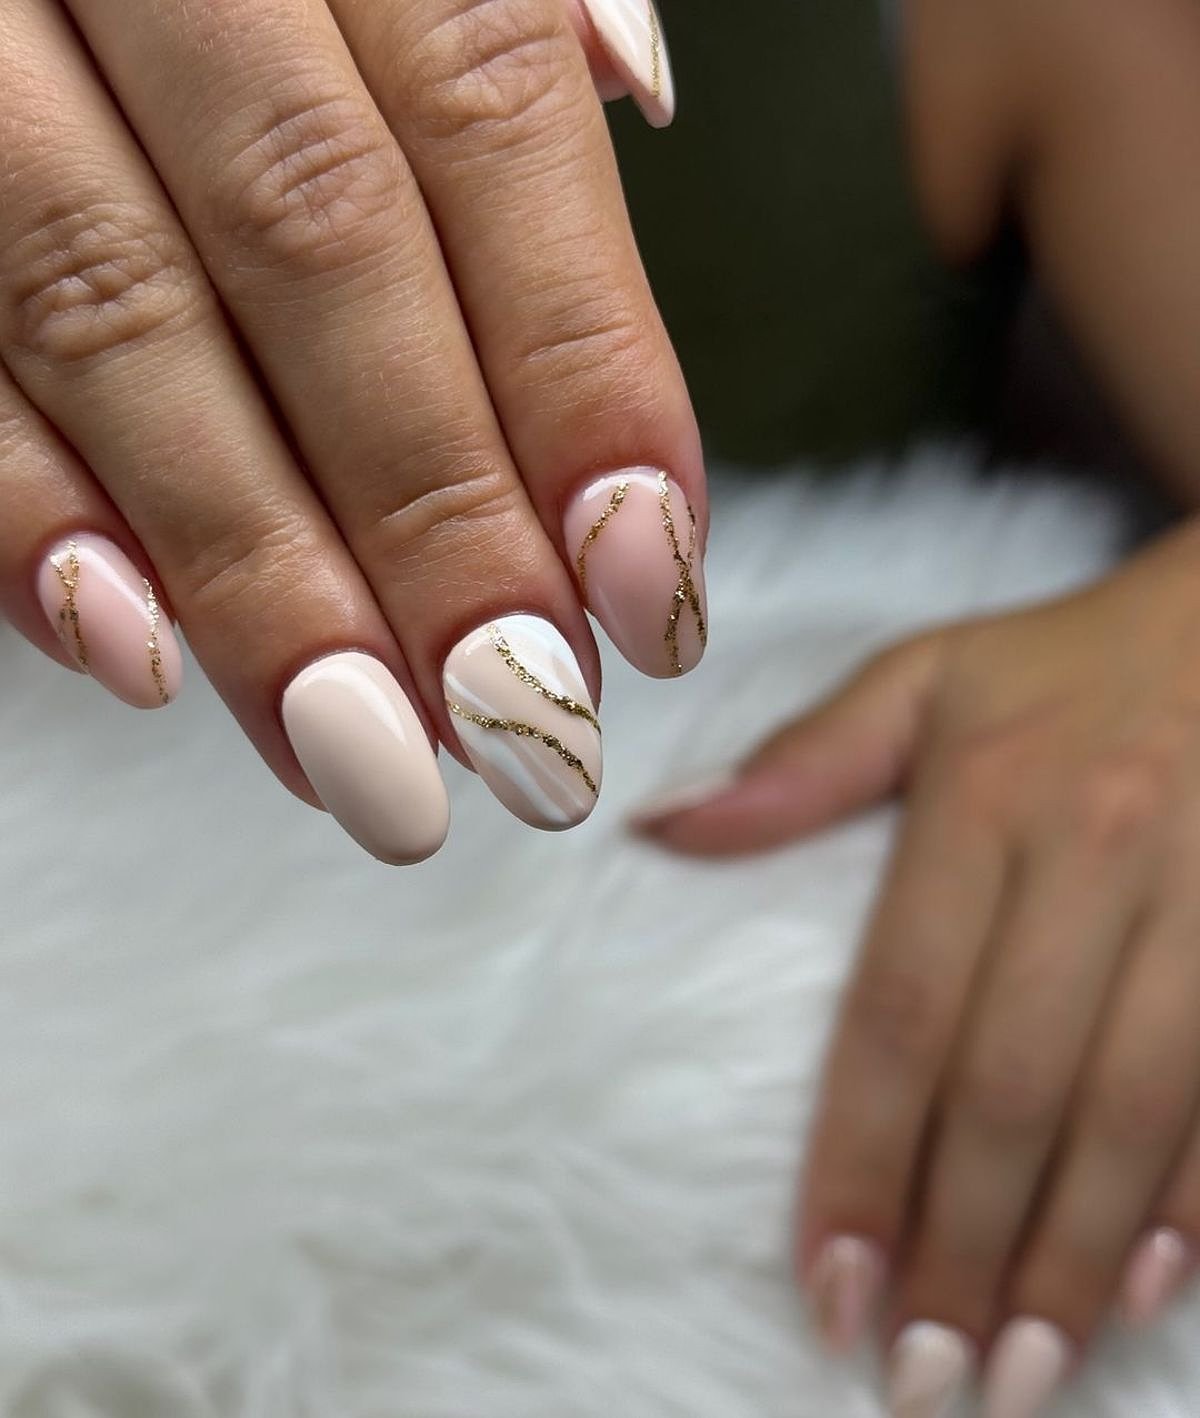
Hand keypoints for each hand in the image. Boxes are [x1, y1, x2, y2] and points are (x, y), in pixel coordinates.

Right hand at [0, 0, 706, 862]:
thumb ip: (484, 9)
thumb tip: (630, 87)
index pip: (488, 113)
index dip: (581, 369)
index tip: (649, 592)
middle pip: (318, 241)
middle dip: (435, 511)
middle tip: (523, 724)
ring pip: (116, 309)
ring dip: (254, 566)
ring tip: (364, 752)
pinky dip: (26, 505)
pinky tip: (134, 654)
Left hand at [635, 523, 1199, 1414]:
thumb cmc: (1060, 664)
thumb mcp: (924, 680)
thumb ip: (802, 764)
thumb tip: (658, 828)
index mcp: (989, 799)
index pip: (904, 1011)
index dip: (860, 1156)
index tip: (825, 1281)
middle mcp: (1098, 857)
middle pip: (1016, 1086)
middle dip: (962, 1245)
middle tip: (915, 1373)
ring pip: (1131, 1111)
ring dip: (1070, 1259)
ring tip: (1013, 1377)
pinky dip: (1189, 1205)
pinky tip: (1139, 1294)